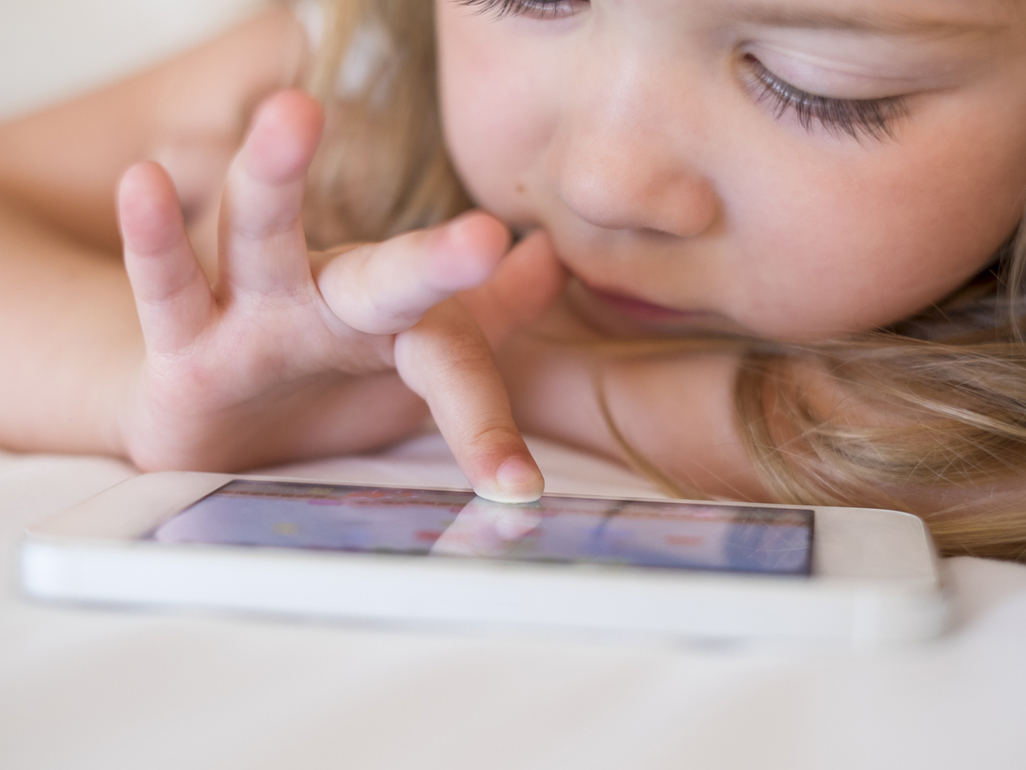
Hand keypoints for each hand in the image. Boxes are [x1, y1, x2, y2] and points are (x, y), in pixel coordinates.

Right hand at [116, 90, 564, 501]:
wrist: (227, 424)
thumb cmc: (330, 388)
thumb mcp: (411, 363)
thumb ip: (488, 317)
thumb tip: (556, 257)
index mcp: (392, 319)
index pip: (451, 362)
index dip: (483, 423)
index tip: (514, 485)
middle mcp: (330, 300)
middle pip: (382, 276)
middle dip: (430, 265)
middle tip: (482, 242)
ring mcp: (254, 310)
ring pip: (262, 238)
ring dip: (274, 177)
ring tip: (293, 114)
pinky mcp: (183, 339)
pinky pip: (168, 286)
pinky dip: (155, 238)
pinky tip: (142, 183)